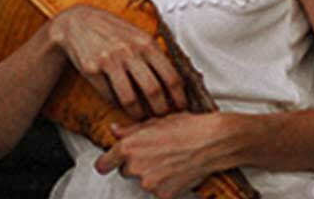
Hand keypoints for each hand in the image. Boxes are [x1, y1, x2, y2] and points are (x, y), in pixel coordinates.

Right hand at [48, 5, 186, 119]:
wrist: (78, 22)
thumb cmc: (113, 31)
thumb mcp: (137, 35)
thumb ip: (154, 54)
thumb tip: (176, 83)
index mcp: (145, 42)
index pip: (170, 76)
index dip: (179, 97)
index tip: (181, 108)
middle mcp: (129, 51)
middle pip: (154, 91)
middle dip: (161, 110)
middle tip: (162, 117)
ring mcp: (109, 60)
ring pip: (131, 99)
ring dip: (138, 114)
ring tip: (141, 116)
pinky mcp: (92, 70)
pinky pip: (110, 96)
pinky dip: (118, 105)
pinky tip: (122, 105)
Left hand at [95, 113, 223, 198]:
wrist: (210, 142)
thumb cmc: (185, 127)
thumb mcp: (155, 121)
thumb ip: (130, 129)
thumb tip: (115, 130)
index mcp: (129, 147)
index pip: (103, 164)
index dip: (106, 163)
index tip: (107, 163)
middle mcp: (135, 167)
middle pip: (125, 171)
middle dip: (134, 164)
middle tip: (152, 153)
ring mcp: (149, 184)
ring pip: (142, 181)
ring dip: (150, 174)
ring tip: (168, 159)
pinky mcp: (163, 195)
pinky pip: (158, 191)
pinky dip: (164, 184)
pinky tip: (175, 170)